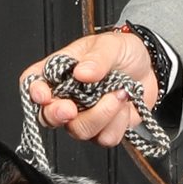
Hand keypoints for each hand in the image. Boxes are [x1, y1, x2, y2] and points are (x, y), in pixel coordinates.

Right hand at [20, 31, 156, 147]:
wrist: (150, 69)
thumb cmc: (124, 53)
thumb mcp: (111, 45)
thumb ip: (97, 57)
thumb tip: (82, 72)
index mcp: (59, 72)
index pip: (32, 83)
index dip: (33, 92)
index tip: (44, 96)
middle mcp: (67, 97)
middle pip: (48, 117)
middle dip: (59, 115)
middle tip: (72, 107)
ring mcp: (84, 116)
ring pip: (79, 131)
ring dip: (101, 115)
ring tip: (119, 94)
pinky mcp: (104, 130)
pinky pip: (105, 138)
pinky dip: (118, 123)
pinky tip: (124, 106)